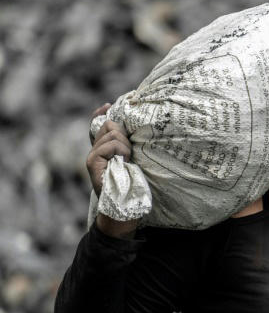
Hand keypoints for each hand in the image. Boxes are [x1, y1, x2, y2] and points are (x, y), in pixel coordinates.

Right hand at [86, 103, 138, 237]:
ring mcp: (92, 156)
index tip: (108, 106)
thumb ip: (127, 145)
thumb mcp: (133, 159)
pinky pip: (109, 144)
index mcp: (104, 149)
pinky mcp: (92, 161)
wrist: (125, 205)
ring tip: (127, 159)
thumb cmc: (133, 184)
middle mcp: (95, 151)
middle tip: (129, 153)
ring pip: (111, 133)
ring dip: (124, 145)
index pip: (98, 125)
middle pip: (110, 126)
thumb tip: (130, 126)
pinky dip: (120, 150)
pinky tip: (123, 160)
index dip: (102, 114)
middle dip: (124, 135)